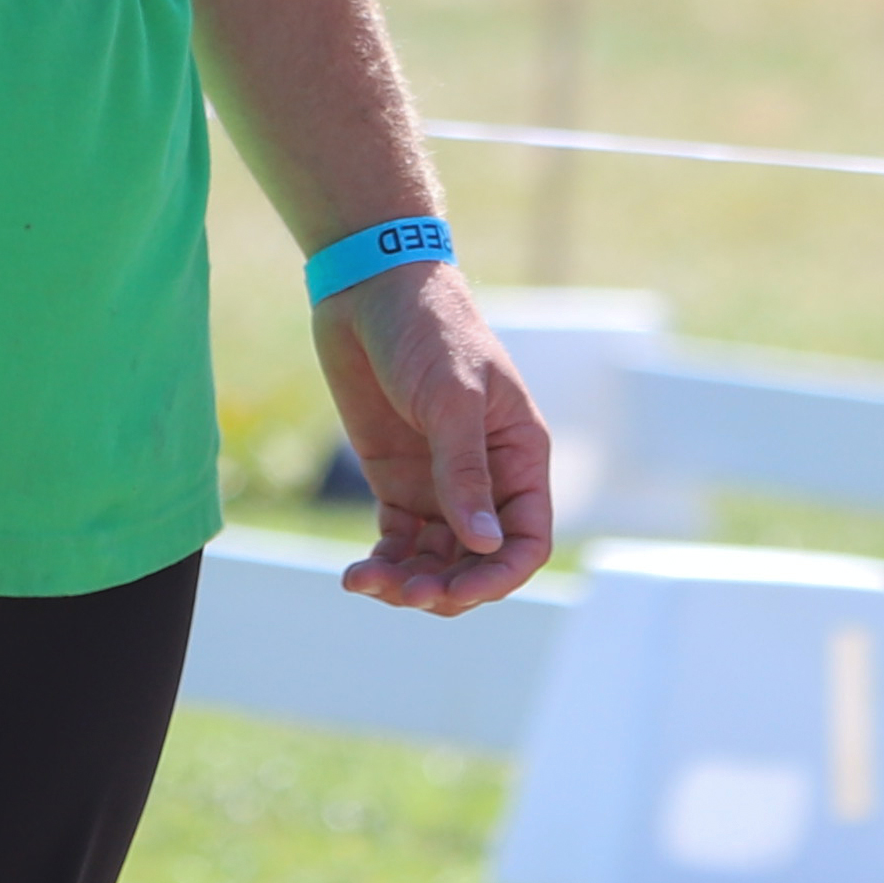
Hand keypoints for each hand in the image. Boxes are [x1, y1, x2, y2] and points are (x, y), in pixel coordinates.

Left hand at [322, 264, 556, 613]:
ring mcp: (439, 485)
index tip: (459, 592)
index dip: (500, 576)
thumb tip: (485, 544)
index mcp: (519, 458)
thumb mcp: (452, 398)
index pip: (526, 540)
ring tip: (368, 582)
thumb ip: (465, 472)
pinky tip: (356, 575)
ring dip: (409, 584)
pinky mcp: (396, 483)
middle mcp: (485, 480)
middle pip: (479, 562)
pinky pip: (398, 543)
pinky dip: (382, 565)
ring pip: (436, 561)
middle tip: (405, 592)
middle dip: (447, 588)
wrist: (369, 290)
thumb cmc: (428, 331)